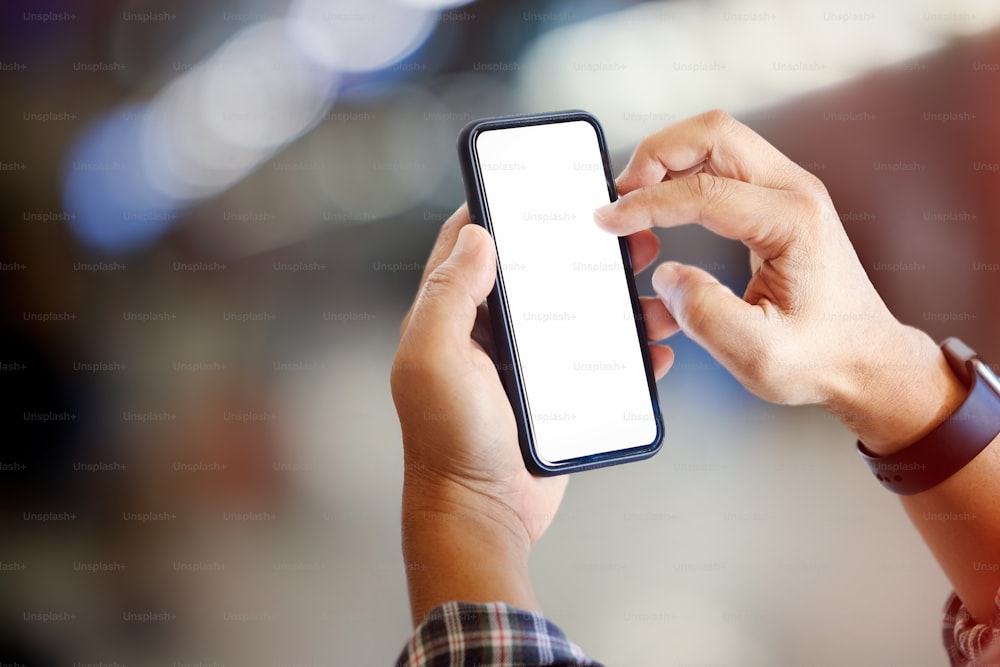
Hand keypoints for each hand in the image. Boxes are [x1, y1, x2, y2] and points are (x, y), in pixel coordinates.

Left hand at [391, 205, 673, 622]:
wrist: (483, 511)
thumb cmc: (449, 440)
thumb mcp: (435, 358)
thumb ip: (450, 294)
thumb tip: (474, 234)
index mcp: (453, 317)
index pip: (470, 246)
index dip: (501, 211)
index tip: (542, 186)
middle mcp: (488, 334)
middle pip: (539, 275)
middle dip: (582, 251)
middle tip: (624, 232)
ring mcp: (526, 364)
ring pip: (578, 315)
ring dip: (616, 298)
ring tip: (654, 286)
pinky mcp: (557, 394)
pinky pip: (598, 361)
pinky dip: (627, 351)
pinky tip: (654, 345)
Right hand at [594, 110, 963, 452]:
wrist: (866, 362)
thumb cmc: (825, 357)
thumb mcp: (759, 353)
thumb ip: (704, 314)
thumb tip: (668, 277)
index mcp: (793, 222)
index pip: (703, 190)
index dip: (646, 203)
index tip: (611, 220)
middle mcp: (795, 194)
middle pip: (713, 133)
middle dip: (656, 155)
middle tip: (622, 193)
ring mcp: (788, 193)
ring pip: (715, 141)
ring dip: (668, 161)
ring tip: (637, 201)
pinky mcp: (777, 204)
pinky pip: (722, 166)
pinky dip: (683, 177)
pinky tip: (664, 209)